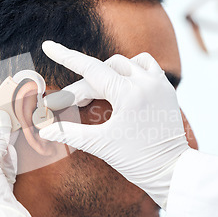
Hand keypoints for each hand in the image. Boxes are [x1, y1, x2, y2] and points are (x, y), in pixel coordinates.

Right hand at [40, 41, 189, 208]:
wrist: (173, 171)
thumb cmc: (137, 160)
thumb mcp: (100, 145)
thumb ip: (69, 133)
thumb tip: (43, 131)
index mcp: (128, 94)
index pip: (90, 69)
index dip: (65, 56)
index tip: (48, 45)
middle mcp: (145, 82)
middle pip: (104, 70)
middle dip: (85, 85)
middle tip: (72, 104)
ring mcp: (158, 83)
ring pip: (126, 62)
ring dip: (108, 72)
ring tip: (97, 91)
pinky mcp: (166, 89)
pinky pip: (146, 66)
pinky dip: (131, 70)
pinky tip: (123, 84)